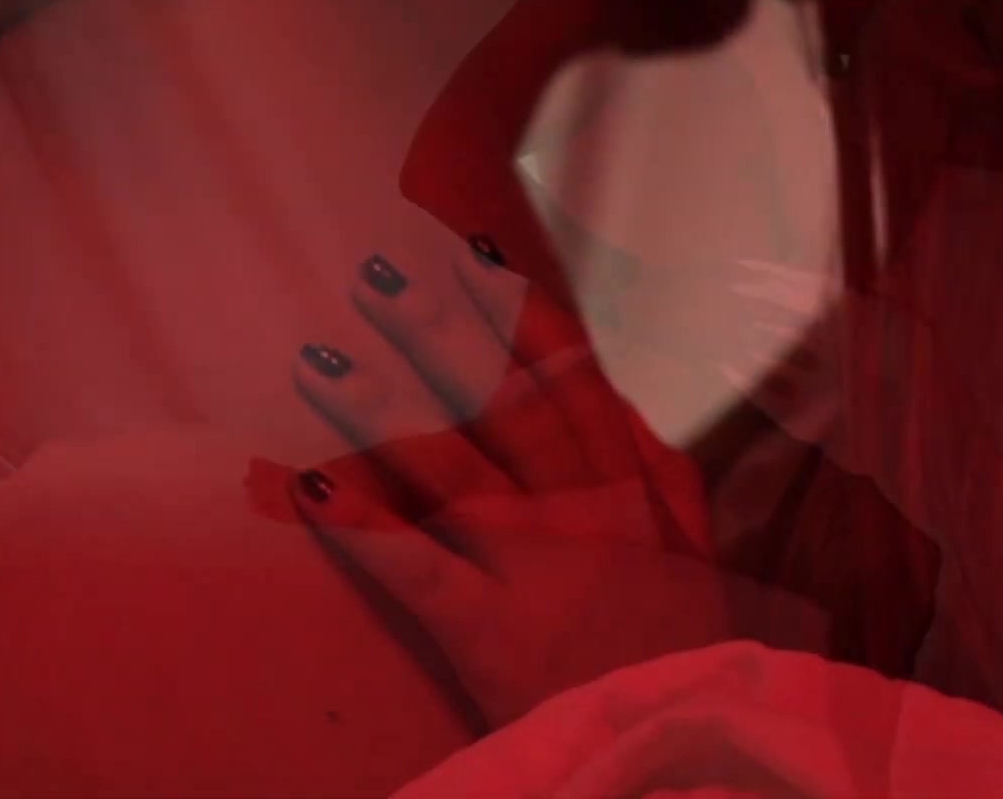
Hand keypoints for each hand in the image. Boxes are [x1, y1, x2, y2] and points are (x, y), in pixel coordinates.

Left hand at [249, 237, 822, 729]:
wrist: (679, 749)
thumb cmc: (680, 656)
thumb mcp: (695, 561)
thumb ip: (668, 485)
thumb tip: (633, 417)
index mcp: (633, 491)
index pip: (572, 380)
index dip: (522, 313)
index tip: (478, 252)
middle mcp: (585, 512)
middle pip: (501, 401)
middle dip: (441, 330)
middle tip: (379, 269)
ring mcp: (537, 566)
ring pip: (451, 465)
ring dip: (381, 406)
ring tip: (318, 357)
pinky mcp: (491, 630)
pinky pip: (415, 567)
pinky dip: (360, 524)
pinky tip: (306, 482)